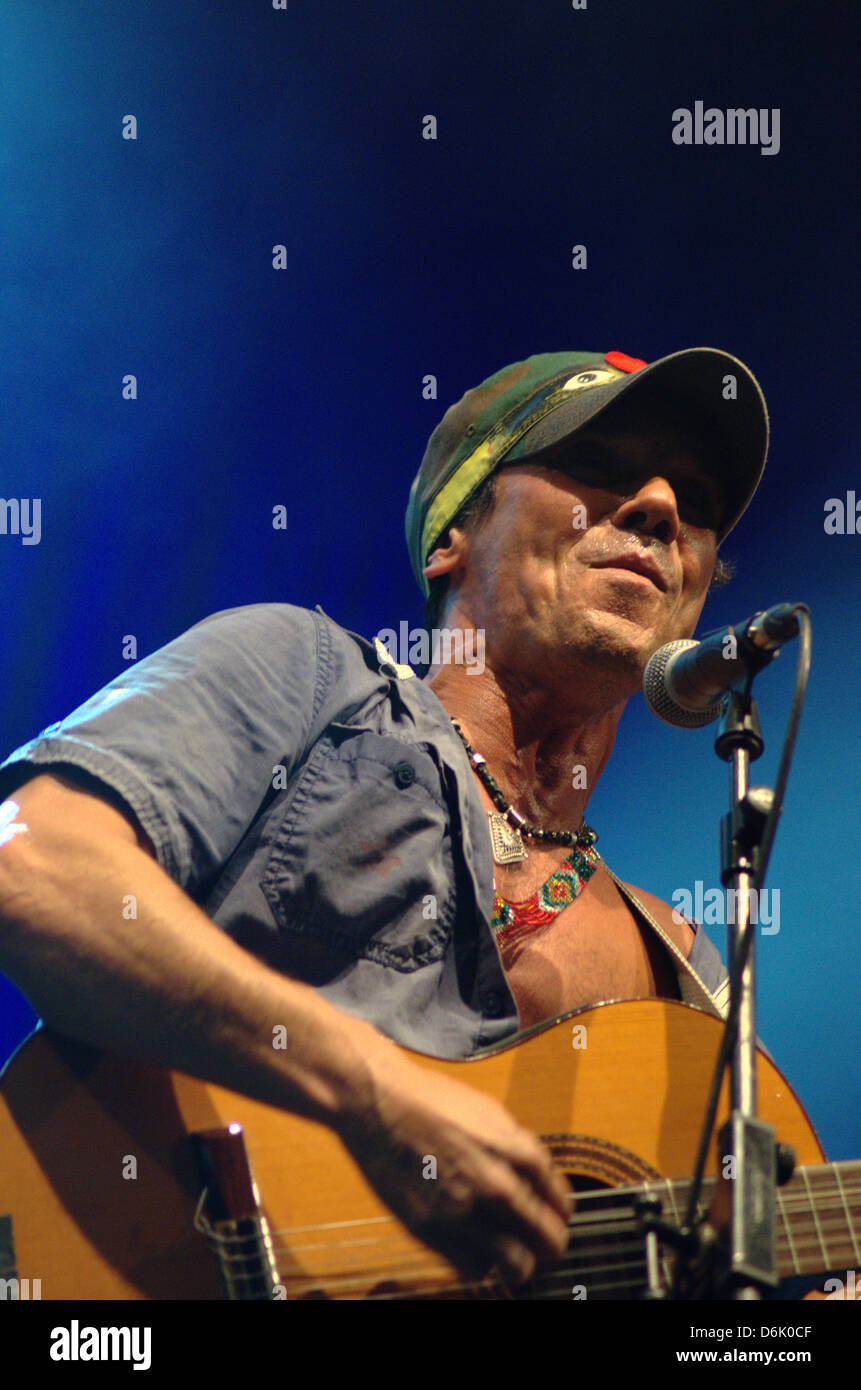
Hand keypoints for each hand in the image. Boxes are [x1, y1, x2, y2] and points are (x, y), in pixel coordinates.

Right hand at [335, 1035, 569, 1288]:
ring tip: (510, 1258)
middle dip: (550, 1247)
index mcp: (517, 1151)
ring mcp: (465, 1211)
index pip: (562, 1204)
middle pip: (549, 1241)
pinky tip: (473, 1248)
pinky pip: (474, 1270)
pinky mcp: (433, 1230)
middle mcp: (498, 1185)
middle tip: (542, 1248)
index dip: (560, 1215)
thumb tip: (540, 1182)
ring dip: (518, 1265)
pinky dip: (479, 1265)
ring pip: (517, 1266)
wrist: (378, 1103)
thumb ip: (518, 1150)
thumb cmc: (430, 1101)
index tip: (554, 1220)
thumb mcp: (490, 1113)